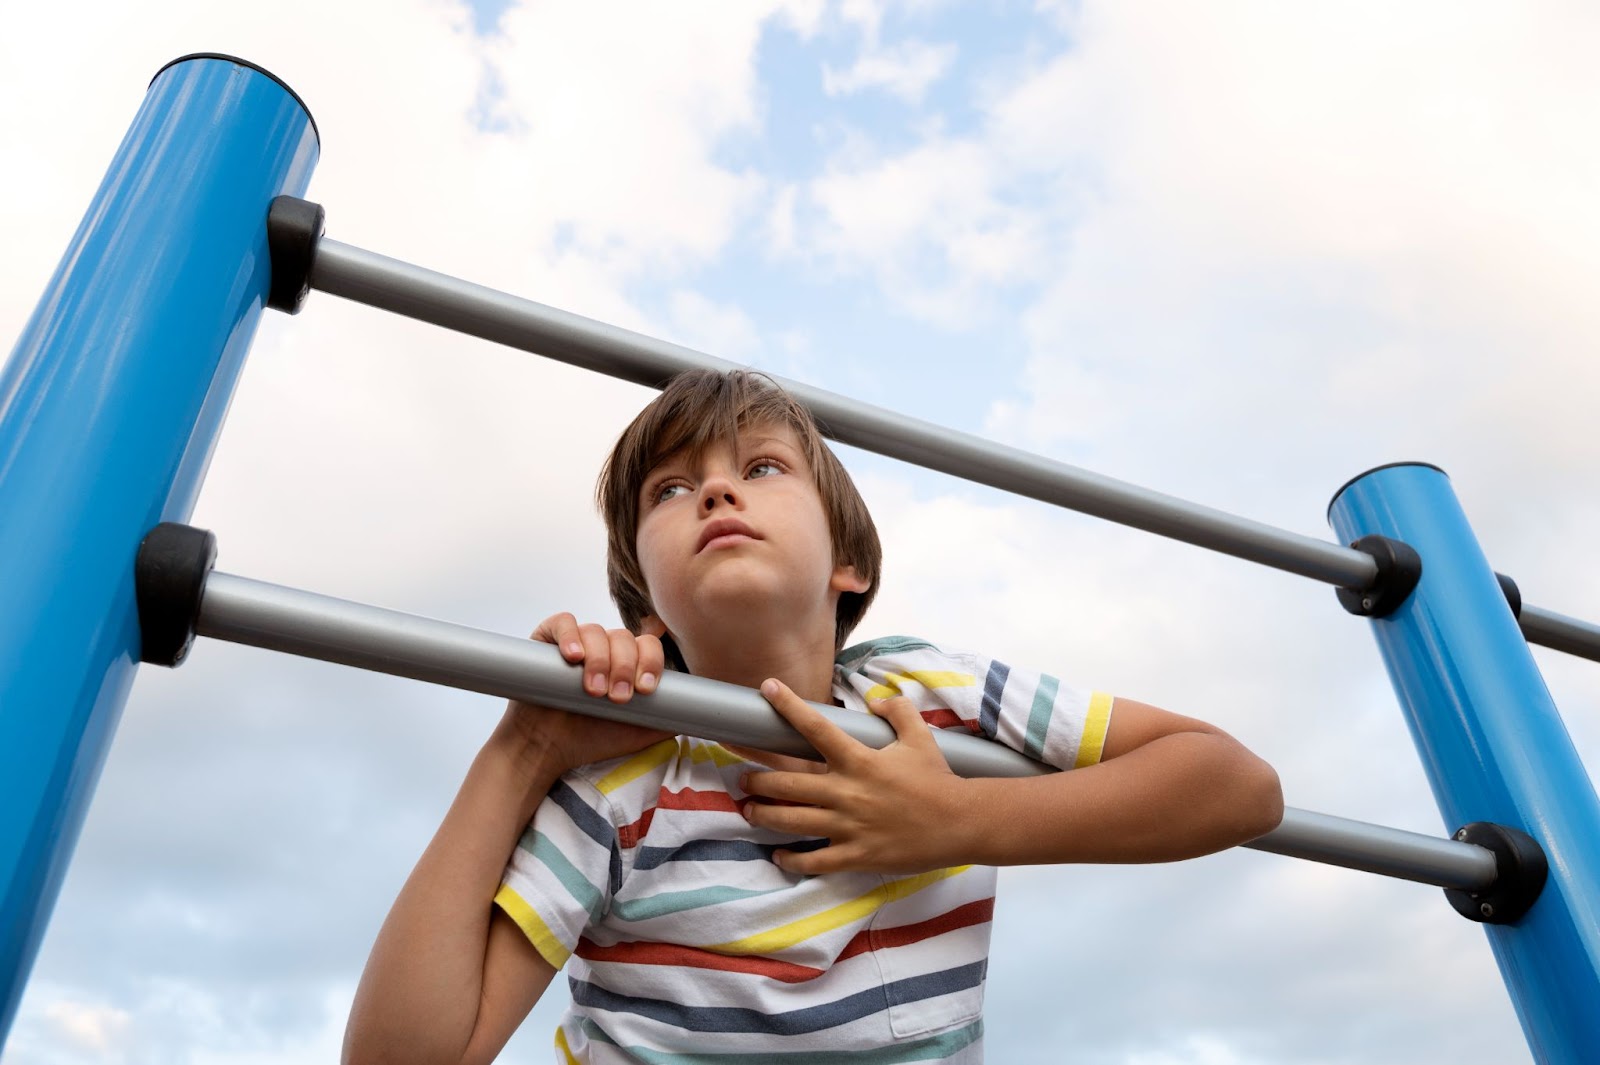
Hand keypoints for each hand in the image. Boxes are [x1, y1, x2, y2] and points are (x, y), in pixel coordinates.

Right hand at [493, 613, 672, 773]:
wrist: (546, 749)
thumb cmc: (591, 739)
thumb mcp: (640, 731)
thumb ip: (667, 717)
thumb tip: (697, 711)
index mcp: (626, 662)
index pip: (647, 644)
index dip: (651, 661)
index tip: (646, 688)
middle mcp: (603, 647)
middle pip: (624, 637)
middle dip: (625, 667)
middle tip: (617, 697)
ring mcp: (575, 641)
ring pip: (597, 631)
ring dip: (600, 660)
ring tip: (593, 690)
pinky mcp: (545, 639)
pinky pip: (562, 622)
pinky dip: (571, 635)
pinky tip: (574, 656)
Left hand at [738, 680, 970, 875]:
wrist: (960, 823)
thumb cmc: (938, 779)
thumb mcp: (920, 737)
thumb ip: (896, 711)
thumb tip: (875, 698)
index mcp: (859, 760)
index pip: (815, 727)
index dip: (788, 706)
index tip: (767, 689)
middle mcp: (846, 793)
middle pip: (787, 784)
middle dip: (758, 779)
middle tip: (742, 777)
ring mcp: (848, 827)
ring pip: (791, 821)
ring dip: (763, 815)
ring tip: (748, 810)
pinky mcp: (855, 856)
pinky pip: (813, 862)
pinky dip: (791, 861)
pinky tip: (778, 856)